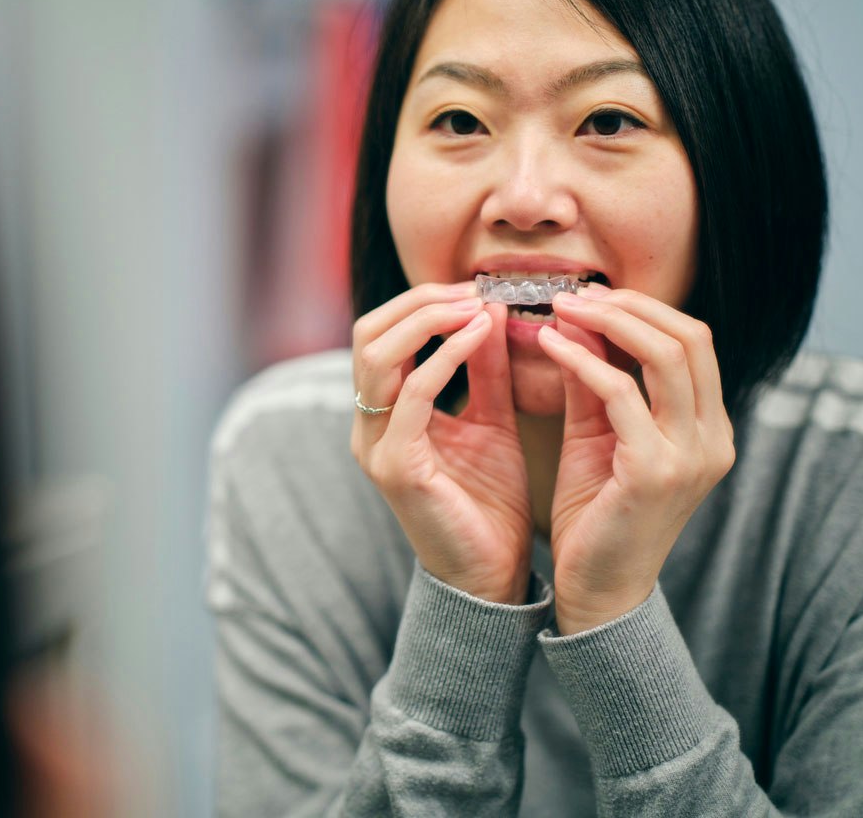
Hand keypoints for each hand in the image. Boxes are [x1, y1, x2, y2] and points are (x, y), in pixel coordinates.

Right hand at [351, 283, 532, 603]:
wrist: (493, 576)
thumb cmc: (490, 501)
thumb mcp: (492, 418)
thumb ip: (486, 366)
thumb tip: (489, 306)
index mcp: (386, 413)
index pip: (382, 333)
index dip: (425, 300)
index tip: (477, 286)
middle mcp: (369, 426)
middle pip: (370, 333)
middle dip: (422, 300)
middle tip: (475, 289)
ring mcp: (377, 446)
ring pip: (378, 354)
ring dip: (429, 318)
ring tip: (477, 304)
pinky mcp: (397, 467)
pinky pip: (413, 394)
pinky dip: (444, 355)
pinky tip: (479, 335)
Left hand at [538, 287, 735, 633]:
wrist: (597, 591)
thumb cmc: (597, 512)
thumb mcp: (599, 433)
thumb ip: (595, 377)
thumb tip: (579, 315)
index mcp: (709, 428)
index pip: (694, 342)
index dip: (644, 308)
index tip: (594, 294)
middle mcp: (713, 439)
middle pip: (689, 337)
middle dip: (629, 305)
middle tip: (575, 293)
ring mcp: (692, 457)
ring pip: (665, 355)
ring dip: (609, 321)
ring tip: (562, 307)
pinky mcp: (656, 472)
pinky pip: (621, 393)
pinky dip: (583, 360)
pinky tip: (549, 344)